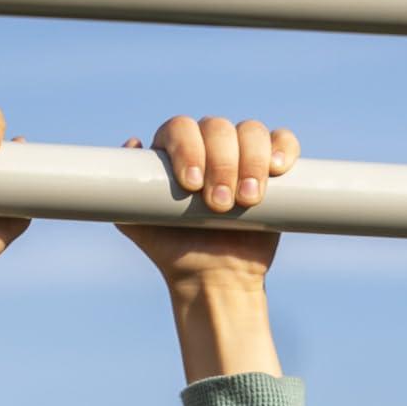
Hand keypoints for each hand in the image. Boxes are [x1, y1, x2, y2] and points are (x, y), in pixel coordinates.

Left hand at [116, 115, 301, 289]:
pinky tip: (278, 169)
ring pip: (251, 131)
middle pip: (217, 127)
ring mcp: (242, 154)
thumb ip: (123, 190)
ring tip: (247, 201)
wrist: (212, 277)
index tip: (190, 186)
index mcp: (175, 149)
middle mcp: (209, 145)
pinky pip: (283, 142)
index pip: (181, 129)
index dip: (188, 150)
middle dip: (221, 163)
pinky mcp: (273, 168)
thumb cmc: (172, 250)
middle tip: (219, 204)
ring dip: (250, 162)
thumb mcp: (136, 222)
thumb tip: (133, 143)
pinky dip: (283, 148)